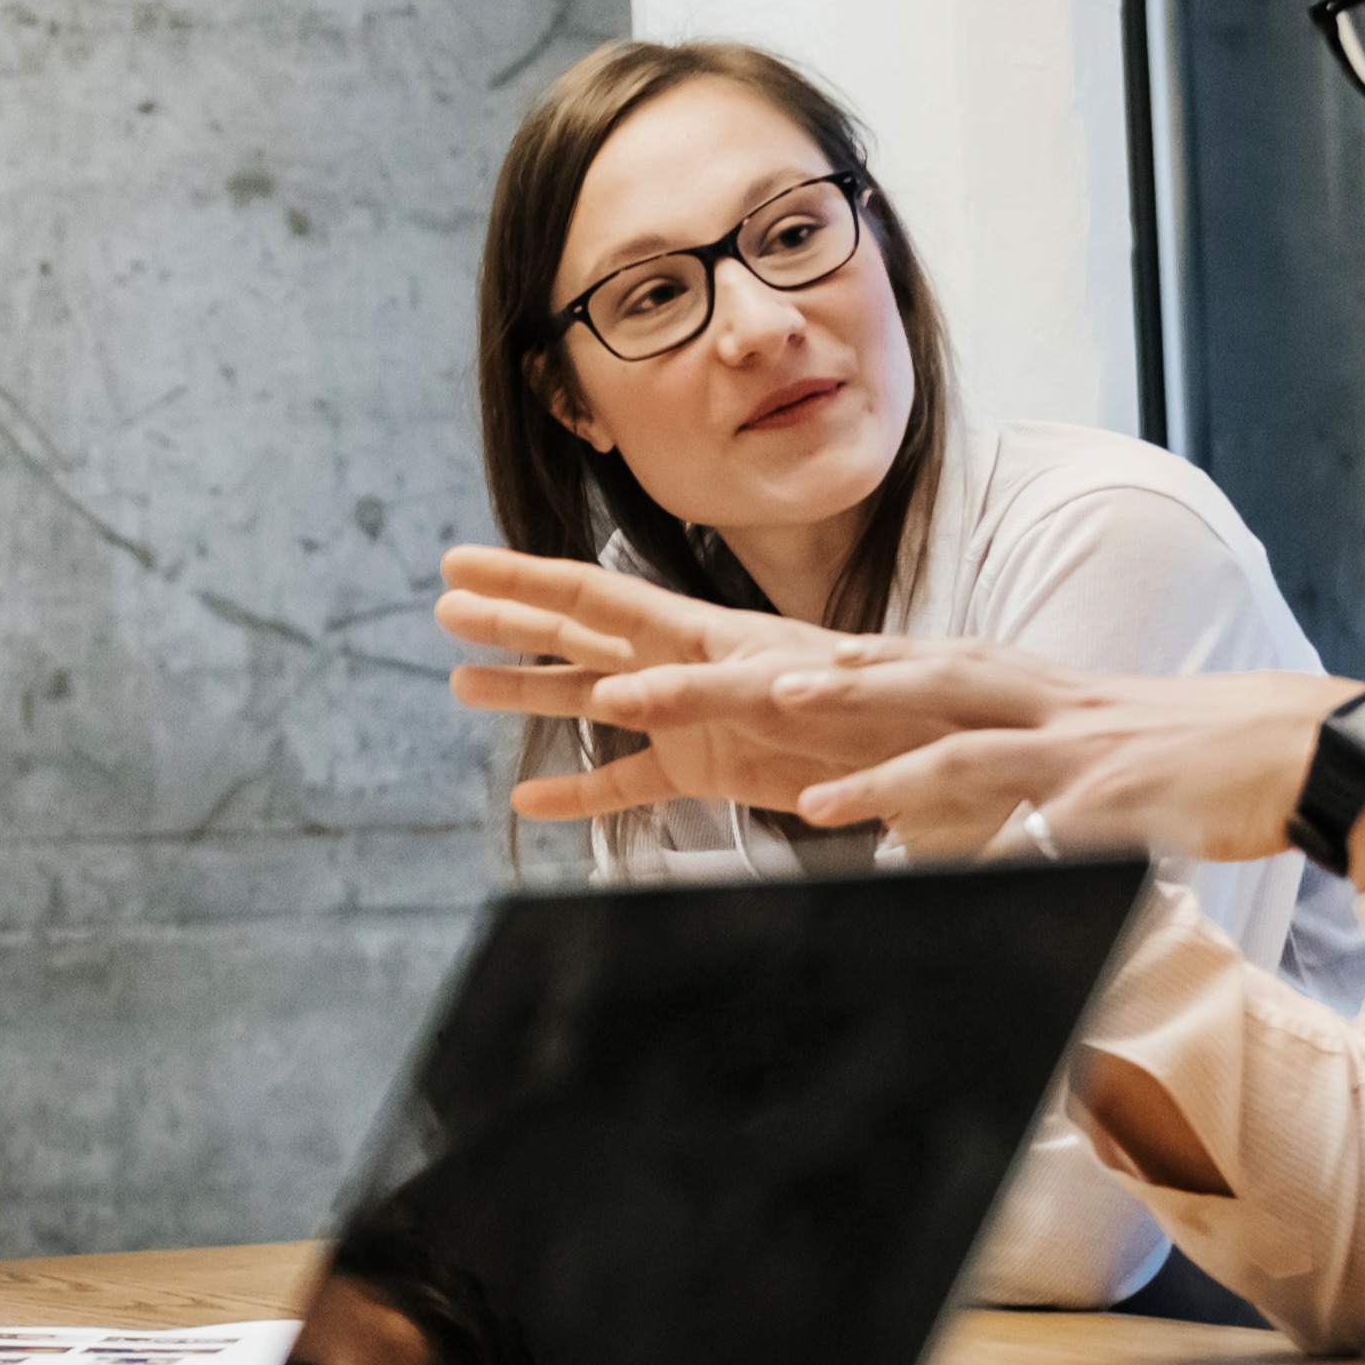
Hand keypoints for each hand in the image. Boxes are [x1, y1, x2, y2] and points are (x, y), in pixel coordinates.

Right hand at [438, 546, 883, 819]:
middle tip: (443, 607)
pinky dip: (578, 793)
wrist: (921, 752)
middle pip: (575, 635)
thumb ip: (696, 694)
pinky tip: (530, 799)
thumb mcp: (778, 692)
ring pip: (587, 702)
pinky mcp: (702, 772)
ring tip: (460, 686)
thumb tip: (611, 698)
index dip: (521, 579)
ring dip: (527, 693)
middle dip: (511, 619)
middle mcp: (678, 666)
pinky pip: (625, 783)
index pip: (590, 596)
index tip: (459, 565)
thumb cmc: (864, 705)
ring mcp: (684, 719)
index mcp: (695, 631)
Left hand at [780, 653, 1364, 866]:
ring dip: (885, 778)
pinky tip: (950, 881)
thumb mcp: (1103, 741)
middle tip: (762, 689)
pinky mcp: (1122, 804)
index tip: (786, 656)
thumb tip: (976, 809)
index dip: (859, 658)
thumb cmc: (1201, 751)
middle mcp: (1049, 706)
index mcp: (1043, 687)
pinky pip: (1045, 835)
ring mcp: (1082, 753)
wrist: (1308, 745)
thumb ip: (1034, 763)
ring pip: (966, 753)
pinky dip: (995, 859)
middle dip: (836, 687)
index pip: (933, 661)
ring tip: (814, 802)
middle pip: (922, 683)